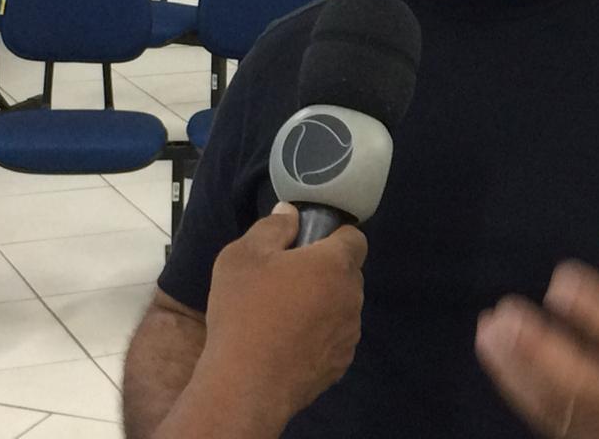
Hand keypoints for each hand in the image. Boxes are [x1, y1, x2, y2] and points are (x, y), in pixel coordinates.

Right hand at [199, 203, 367, 424]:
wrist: (245, 385)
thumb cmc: (245, 312)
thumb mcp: (243, 256)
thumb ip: (272, 227)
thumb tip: (291, 214)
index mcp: (335, 264)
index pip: (355, 238)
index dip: (333, 236)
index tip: (305, 245)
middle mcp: (352, 297)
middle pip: (347, 273)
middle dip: (324, 272)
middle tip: (286, 280)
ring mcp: (349, 334)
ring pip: (342, 307)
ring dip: (323, 305)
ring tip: (283, 316)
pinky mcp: (340, 364)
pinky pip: (335, 338)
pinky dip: (319, 336)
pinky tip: (288, 343)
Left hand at [475, 222, 598, 438]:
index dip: (588, 304)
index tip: (558, 278)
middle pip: (580, 379)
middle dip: (538, 346)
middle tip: (504, 312)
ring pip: (554, 404)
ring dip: (515, 369)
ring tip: (487, 332)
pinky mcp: (585, 437)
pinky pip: (546, 417)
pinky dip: (517, 389)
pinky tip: (496, 358)